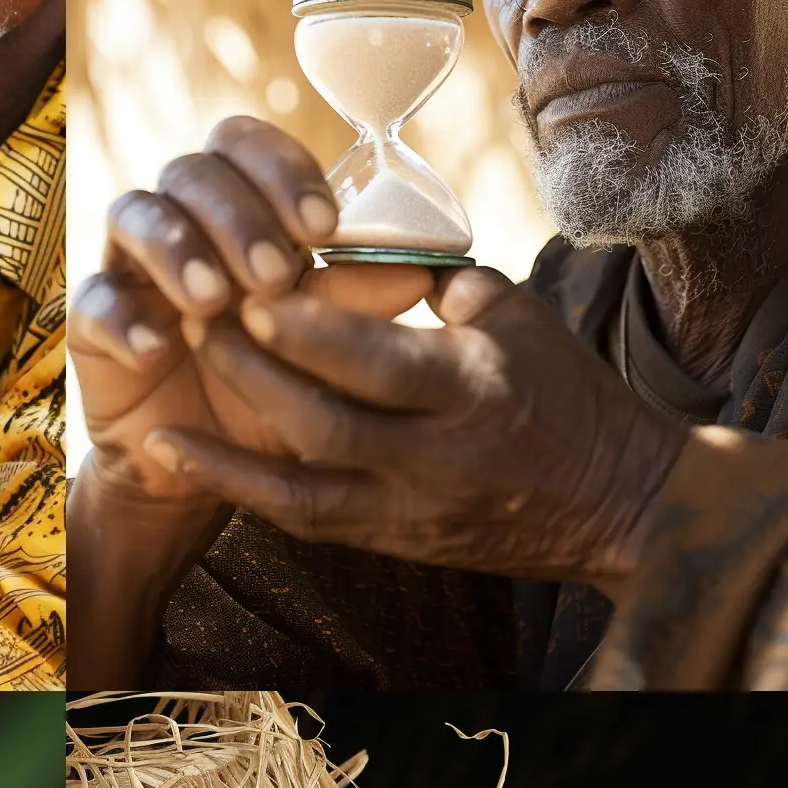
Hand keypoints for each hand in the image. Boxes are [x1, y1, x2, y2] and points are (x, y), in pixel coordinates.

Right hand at [70, 116, 358, 505]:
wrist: (208, 469)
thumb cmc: (274, 392)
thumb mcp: (323, 353)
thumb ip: (356, 307)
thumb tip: (421, 273)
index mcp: (241, 209)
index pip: (247, 146)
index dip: (281, 169)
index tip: (323, 225)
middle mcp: (184, 222)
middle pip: (192, 170)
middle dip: (237, 215)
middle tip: (274, 274)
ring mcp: (132, 267)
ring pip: (135, 213)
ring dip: (177, 249)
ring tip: (213, 301)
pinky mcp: (94, 320)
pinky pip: (95, 299)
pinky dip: (125, 319)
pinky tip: (157, 350)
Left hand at [146, 266, 686, 595]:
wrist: (618, 503)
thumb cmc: (566, 393)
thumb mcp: (518, 317)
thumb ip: (437, 282)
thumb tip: (359, 245)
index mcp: (474, 386)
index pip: (376, 361)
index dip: (307, 330)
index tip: (254, 290)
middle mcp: (439, 455)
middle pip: (324, 423)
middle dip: (252, 376)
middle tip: (197, 325)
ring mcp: (413, 508)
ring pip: (304, 489)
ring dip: (229, 453)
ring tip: (169, 414)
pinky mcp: (396, 542)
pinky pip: (309, 521)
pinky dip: (248, 492)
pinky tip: (194, 463)